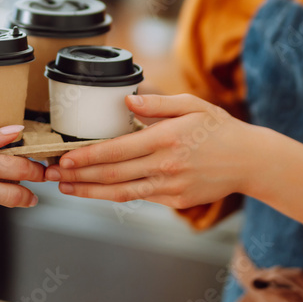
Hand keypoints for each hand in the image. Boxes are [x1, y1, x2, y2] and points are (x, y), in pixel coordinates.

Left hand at [46, 94, 253, 208]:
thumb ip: (158, 103)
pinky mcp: (175, 200)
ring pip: (122, 192)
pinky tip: (97, 191)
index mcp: (167, 139)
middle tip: (52, 174)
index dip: (88, 156)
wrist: (249, 161)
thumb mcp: (192, 105)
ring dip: (89, 192)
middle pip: (113, 174)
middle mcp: (166, 165)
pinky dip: (116, 195)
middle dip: (78, 176)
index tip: (65, 157)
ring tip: (65, 188)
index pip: (118, 150)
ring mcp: (170, 186)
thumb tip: (128, 100)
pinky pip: (140, 197)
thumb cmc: (219, 128)